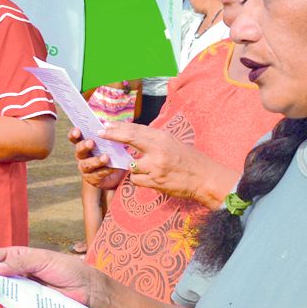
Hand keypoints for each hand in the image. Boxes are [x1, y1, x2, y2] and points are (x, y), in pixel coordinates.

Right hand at [0, 245, 95, 305]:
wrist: (89, 291)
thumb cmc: (68, 270)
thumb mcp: (43, 260)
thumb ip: (20, 263)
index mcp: (21, 258)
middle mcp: (20, 274)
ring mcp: (25, 291)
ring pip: (4, 292)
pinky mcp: (31, 307)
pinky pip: (16, 307)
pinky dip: (9, 307)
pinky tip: (4, 306)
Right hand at [69, 127, 127, 189]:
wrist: (112, 177)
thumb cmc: (110, 155)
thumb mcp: (110, 143)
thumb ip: (106, 133)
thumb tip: (104, 122)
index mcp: (84, 144)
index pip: (75, 138)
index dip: (74, 134)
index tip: (78, 130)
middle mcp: (82, 156)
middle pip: (79, 150)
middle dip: (84, 146)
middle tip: (91, 142)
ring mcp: (85, 168)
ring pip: (87, 164)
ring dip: (96, 160)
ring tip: (106, 157)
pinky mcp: (92, 179)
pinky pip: (98, 174)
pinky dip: (106, 170)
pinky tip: (113, 168)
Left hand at [101, 122, 235, 205]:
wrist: (205, 178)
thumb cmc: (190, 159)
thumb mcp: (172, 143)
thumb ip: (153, 140)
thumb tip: (133, 135)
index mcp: (163, 139)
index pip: (136, 130)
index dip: (119, 127)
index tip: (106, 125)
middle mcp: (157, 151)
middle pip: (129, 139)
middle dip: (113, 136)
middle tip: (101, 133)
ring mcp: (155, 167)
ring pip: (131, 165)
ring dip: (133, 166)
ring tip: (145, 167)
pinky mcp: (155, 182)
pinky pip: (137, 180)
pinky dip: (139, 179)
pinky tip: (149, 178)